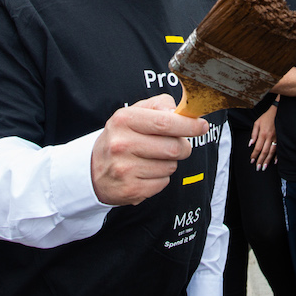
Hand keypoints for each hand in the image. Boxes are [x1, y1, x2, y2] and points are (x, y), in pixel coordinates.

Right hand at [90, 94, 210, 205]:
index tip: (202, 126)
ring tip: (153, 158)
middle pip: (173, 147)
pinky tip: (146, 172)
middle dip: (183, 147)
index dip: (188, 125)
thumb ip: (158, 106)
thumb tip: (180, 112)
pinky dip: (161, 178)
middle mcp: (122, 144)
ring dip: (169, 163)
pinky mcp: (130, 189)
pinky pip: (163, 183)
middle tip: (178, 146)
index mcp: (124, 120)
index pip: (165, 122)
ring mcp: (125, 169)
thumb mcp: (134, 113)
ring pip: (170, 166)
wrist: (93, 169)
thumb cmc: (121, 137)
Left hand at [249, 105, 277, 169]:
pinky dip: (277, 156)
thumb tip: (250, 144)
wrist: (277, 112)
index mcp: (262, 134)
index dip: (254, 155)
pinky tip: (275, 161)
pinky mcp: (280, 138)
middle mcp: (269, 137)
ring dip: (268, 160)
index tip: (252, 160)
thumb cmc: (266, 117)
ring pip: (271, 152)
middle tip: (258, 168)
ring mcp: (276, 138)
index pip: (257, 147)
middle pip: (264, 152)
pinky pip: (278, 149)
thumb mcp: (257, 123)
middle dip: (261, 160)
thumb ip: (253, 134)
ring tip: (264, 167)